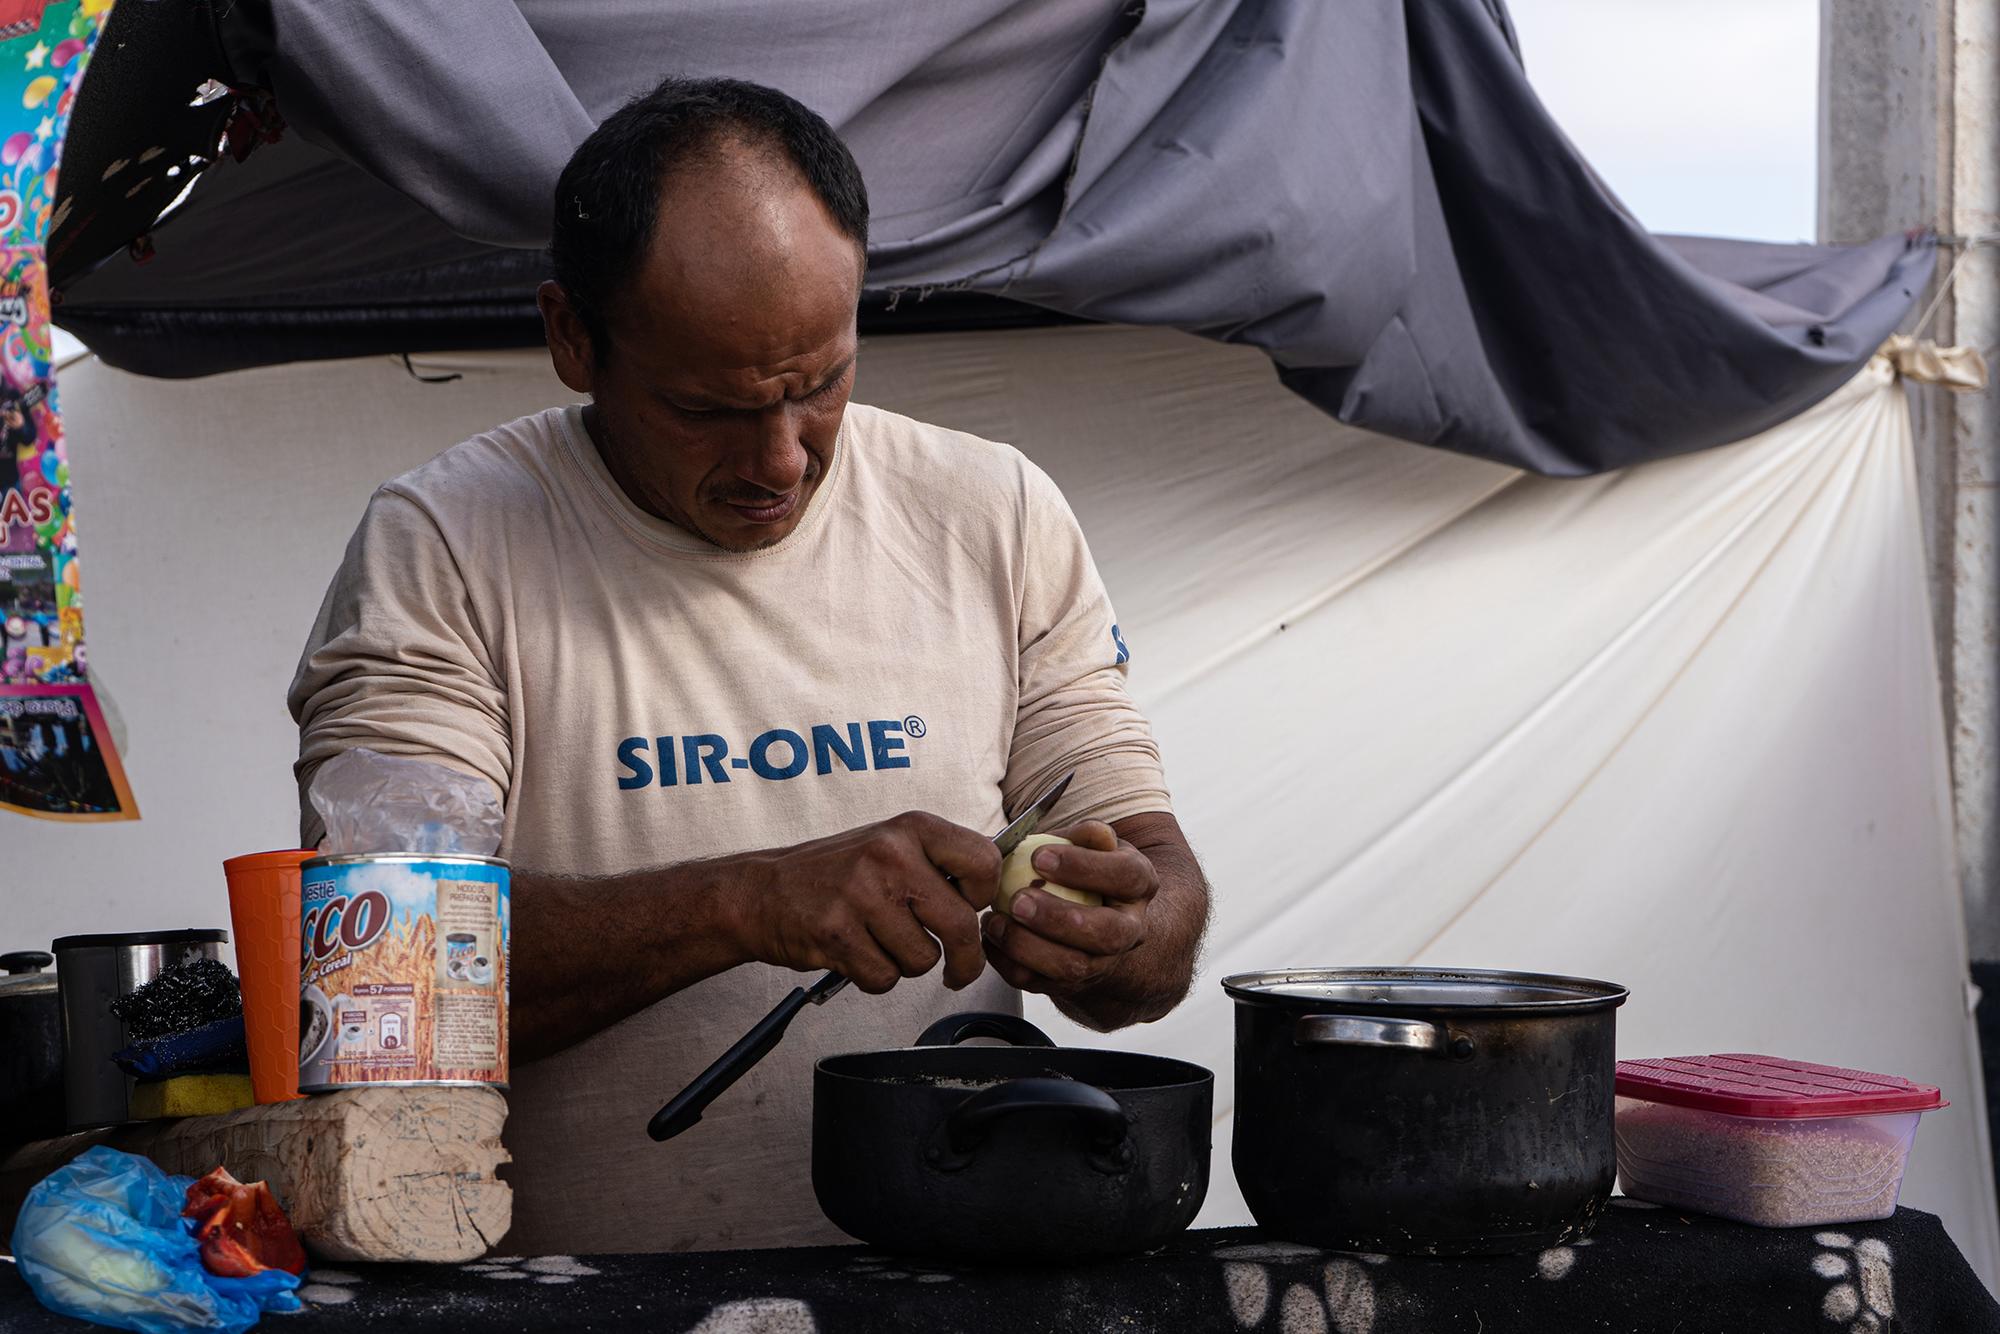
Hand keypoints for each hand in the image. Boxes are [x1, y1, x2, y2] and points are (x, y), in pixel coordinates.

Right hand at [729, 812, 1000, 993]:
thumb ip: (940, 862)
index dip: (985, 897)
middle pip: (961, 925)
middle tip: (958, 969)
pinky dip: (875, 978)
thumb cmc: (836, 873)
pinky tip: (857, 954)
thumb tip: (999, 889)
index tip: (972, 910)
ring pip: (923, 960)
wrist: (762, 892)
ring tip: (879, 941)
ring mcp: (861, 895)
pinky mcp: (836, 935)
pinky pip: (885, 979)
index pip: (984, 862)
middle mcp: (890, 855)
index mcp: (911, 828)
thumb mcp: (891, 844)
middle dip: (965, 959)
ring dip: (907, 964)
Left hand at [981, 820, 1157, 996]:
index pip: (1126, 876)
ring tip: (996, 921)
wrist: (1090, 917)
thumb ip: (1086, 835)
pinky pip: (1039, 984)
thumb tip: (1094, 833)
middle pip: (1107, 934)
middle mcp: (1130, 930)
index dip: (1084, 868)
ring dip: (1029, 947)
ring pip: (1073, 968)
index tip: (1038, 857)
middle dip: (1059, 918)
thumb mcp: (1089, 844)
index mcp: (1139, 886)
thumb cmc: (1083, 870)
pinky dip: (1009, 963)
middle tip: (1018, 900)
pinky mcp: (1071, 984)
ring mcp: (1102, 963)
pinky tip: (991, 939)